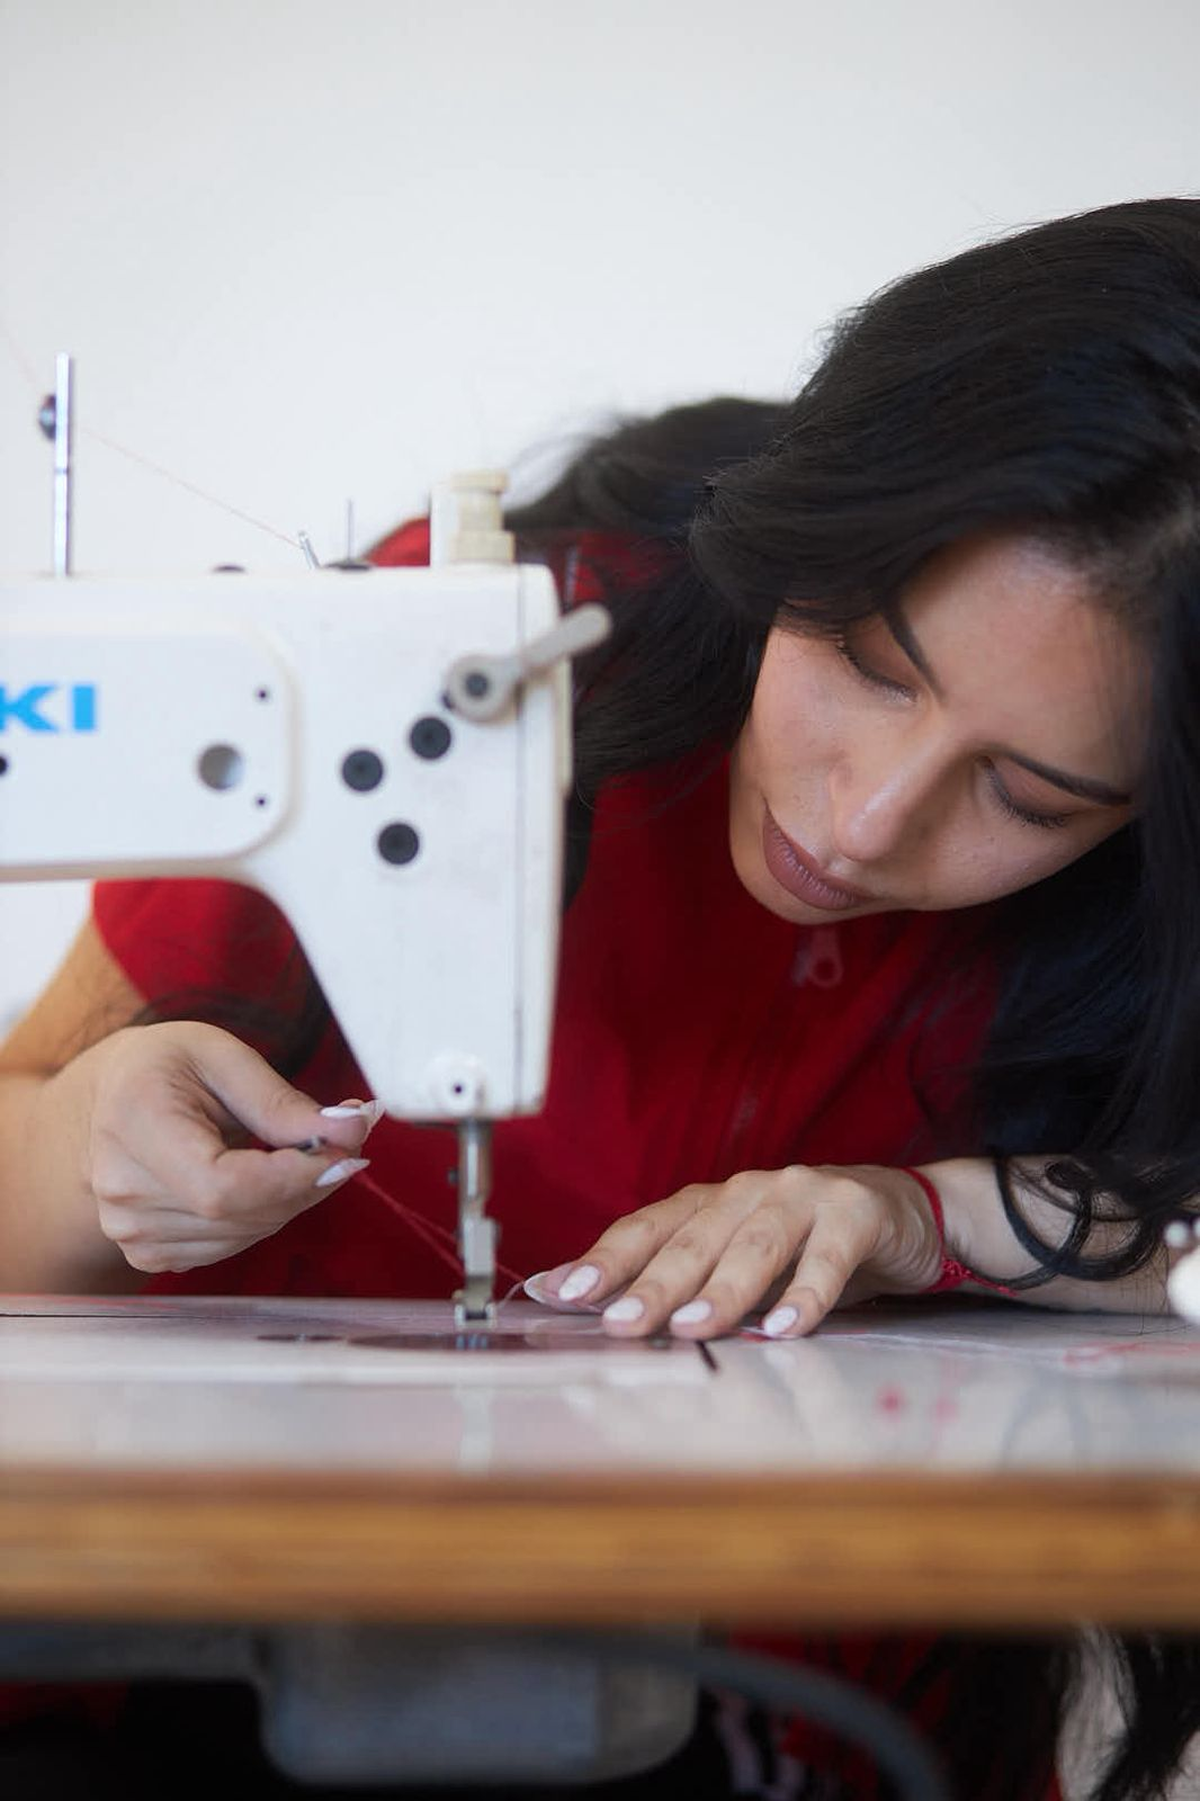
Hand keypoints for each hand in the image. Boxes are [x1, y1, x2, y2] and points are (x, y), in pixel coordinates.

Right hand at [42, 1021, 381, 1273]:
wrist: (112, 1097)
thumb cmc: (169, 1066)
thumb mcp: (224, 1057)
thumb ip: (283, 1102)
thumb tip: (351, 1130)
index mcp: (134, 1119)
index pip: (221, 1186)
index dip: (293, 1179)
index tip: (343, 1149)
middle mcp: (121, 1184)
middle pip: (238, 1214)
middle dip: (307, 1183)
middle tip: (340, 1143)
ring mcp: (127, 1228)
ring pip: (242, 1234)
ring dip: (289, 1200)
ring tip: (296, 1155)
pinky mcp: (144, 1253)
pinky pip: (227, 1247)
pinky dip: (260, 1217)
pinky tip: (258, 1181)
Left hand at [529, 1164, 943, 1339]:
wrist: (907, 1214)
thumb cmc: (805, 1246)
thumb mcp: (738, 1263)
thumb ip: (671, 1280)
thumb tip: (571, 1298)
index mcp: (710, 1203)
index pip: (647, 1228)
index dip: (605, 1258)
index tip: (562, 1293)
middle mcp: (749, 1191)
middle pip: (693, 1239)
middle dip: (651, 1284)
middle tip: (617, 1324)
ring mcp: (803, 1195)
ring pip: (755, 1244)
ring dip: (723, 1289)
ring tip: (692, 1327)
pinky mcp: (856, 1211)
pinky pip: (829, 1256)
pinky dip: (807, 1292)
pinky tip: (787, 1327)